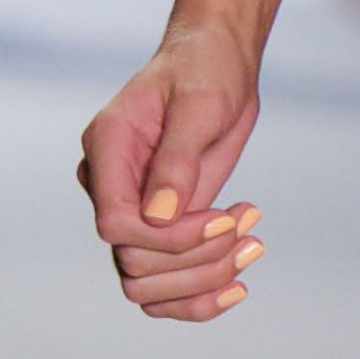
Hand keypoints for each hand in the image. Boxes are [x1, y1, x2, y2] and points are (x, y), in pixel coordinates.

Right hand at [80, 29, 263, 321]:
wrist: (218, 62)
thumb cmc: (205, 69)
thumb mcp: (199, 105)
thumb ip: (177, 161)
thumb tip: (159, 216)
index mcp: (107, 149)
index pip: (115, 224)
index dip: (170, 238)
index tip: (221, 219)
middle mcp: (110, 185)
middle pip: (133, 263)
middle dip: (197, 259)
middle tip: (245, 226)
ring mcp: (133, 209)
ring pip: (146, 284)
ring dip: (205, 279)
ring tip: (252, 242)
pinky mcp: (160, 226)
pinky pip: (163, 285)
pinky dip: (200, 296)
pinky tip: (239, 282)